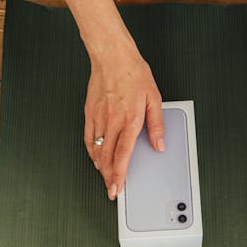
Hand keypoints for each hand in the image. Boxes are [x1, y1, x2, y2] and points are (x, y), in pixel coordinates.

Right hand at [84, 47, 164, 199]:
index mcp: (129, 119)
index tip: (117, 187)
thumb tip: (159, 144)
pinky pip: (87, 137)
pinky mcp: (90, 112)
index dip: (119, 174)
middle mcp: (112, 121)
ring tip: (105, 177)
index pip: (122, 154)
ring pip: (96, 150)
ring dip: (100, 167)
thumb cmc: (133, 73)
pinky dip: (90, 151)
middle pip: (107, 157)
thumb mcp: (154, 98)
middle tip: (111, 190)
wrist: (112, 56)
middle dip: (108, 177)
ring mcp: (98, 117)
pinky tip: (95, 158)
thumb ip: (156, 124)